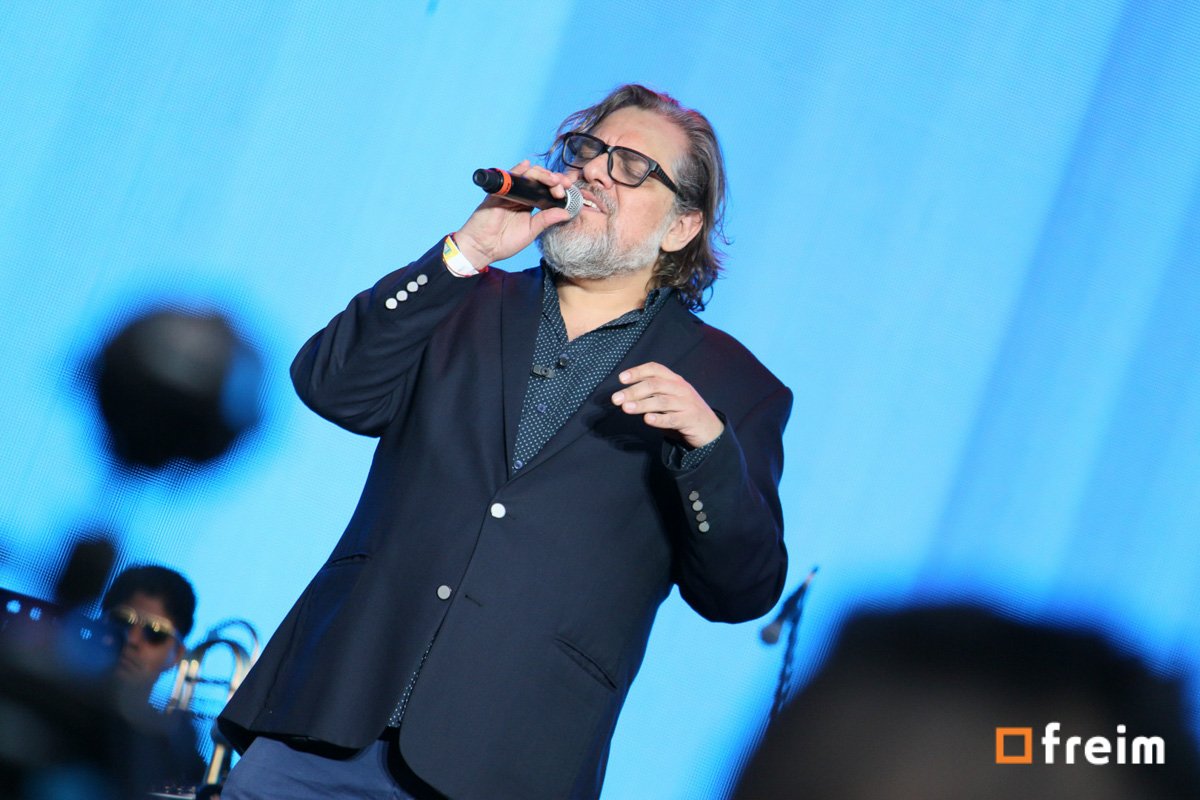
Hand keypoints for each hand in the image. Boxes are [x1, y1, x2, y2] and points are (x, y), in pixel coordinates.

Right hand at [453, 160, 574, 267]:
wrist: (483, 247)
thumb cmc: (504, 242)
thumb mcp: (531, 231)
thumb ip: (546, 220)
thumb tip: (566, 212)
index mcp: (529, 204)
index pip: (546, 190)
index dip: (558, 188)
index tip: (568, 191)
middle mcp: (521, 196)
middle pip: (539, 180)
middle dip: (554, 179)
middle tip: (563, 185)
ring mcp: (510, 193)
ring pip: (527, 176)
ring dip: (542, 175)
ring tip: (553, 179)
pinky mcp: (499, 193)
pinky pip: (509, 178)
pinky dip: (518, 170)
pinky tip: (526, 166)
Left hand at [611, 362, 723, 447]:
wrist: (710, 429)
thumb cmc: (683, 411)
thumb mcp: (669, 397)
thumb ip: (652, 394)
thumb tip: (625, 396)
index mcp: (674, 379)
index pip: (655, 369)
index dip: (638, 371)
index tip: (621, 378)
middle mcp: (680, 388)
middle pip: (655, 385)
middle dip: (633, 391)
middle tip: (616, 399)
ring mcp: (686, 404)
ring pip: (661, 401)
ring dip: (642, 404)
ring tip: (626, 408)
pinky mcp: (690, 419)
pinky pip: (672, 419)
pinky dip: (659, 418)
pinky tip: (647, 419)